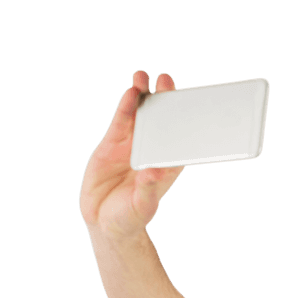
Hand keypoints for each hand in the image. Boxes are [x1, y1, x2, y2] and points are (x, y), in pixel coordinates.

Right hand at [79, 70, 184, 238]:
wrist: (103, 222)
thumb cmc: (130, 217)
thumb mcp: (141, 207)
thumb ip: (147, 190)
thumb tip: (153, 172)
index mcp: (166, 166)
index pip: (181, 140)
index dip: (188, 121)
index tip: (193, 104)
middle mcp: (151, 151)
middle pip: (161, 120)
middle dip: (165, 100)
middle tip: (167, 79)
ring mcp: (132, 146)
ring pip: (140, 116)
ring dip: (142, 95)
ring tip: (143, 76)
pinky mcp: (112, 144)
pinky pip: (120, 121)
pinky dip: (125, 107)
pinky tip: (129, 92)